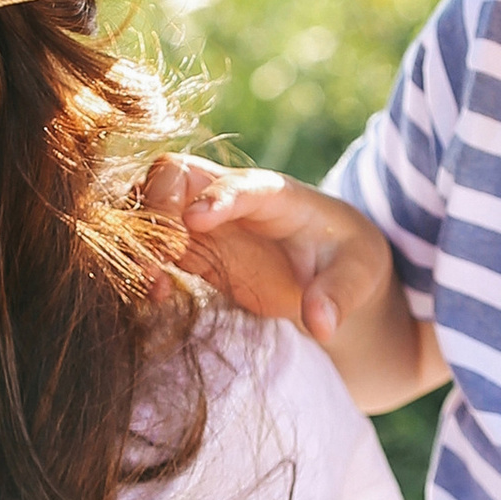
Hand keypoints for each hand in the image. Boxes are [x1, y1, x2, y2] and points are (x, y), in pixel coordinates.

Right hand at [141, 157, 392, 347]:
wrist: (331, 271)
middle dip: (158, 206)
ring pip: (152, 204)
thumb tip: (321, 324)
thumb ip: (339, 296)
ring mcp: (206, 222)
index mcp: (278, 196)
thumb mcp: (359, 275)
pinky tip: (157, 294)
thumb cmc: (347, 262)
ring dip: (141, 236)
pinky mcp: (193, 248)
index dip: (218, 196)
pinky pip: (152, 243)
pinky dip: (144, 262)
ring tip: (149, 278)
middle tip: (158, 255)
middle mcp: (232, 198)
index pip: (243, 184)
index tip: (195, 220)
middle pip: (175, 175)